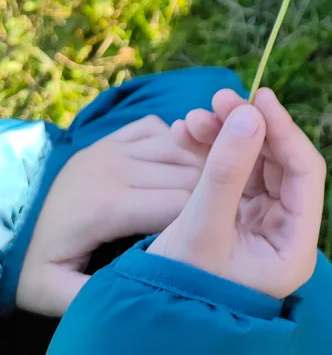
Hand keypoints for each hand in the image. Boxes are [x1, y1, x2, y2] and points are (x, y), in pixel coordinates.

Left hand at [16, 115, 205, 316]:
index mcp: (108, 206)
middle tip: (219, 216)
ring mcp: (114, 146)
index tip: (212, 237)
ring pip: (179, 146)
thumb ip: (93, 296)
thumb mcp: (52, 290)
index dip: (205, 219)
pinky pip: (159, 128)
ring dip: (200, 166)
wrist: (9, 220)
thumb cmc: (37, 260)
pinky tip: (180, 167)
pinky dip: (177, 143)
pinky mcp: (112, 136)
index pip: (182, 204)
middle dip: (211, 194)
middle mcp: (116, 167)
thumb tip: (140, 293)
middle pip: (188, 174)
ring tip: (212, 192)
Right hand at [147, 87, 324, 299]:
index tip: (258, 97)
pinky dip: (210, 151)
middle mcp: (284, 231)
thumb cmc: (180, 287)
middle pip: (277, 161)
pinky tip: (184, 132)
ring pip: (252, 161)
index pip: (305, 172)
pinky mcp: (235, 217)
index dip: (284, 130)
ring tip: (192, 117)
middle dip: (247, 127)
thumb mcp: (203, 228)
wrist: (146, 322)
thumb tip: (250, 114)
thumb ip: (227, 172)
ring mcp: (260, 223)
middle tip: (217, 99)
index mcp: (294, 245)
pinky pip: (231, 172)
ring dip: (224, 135)